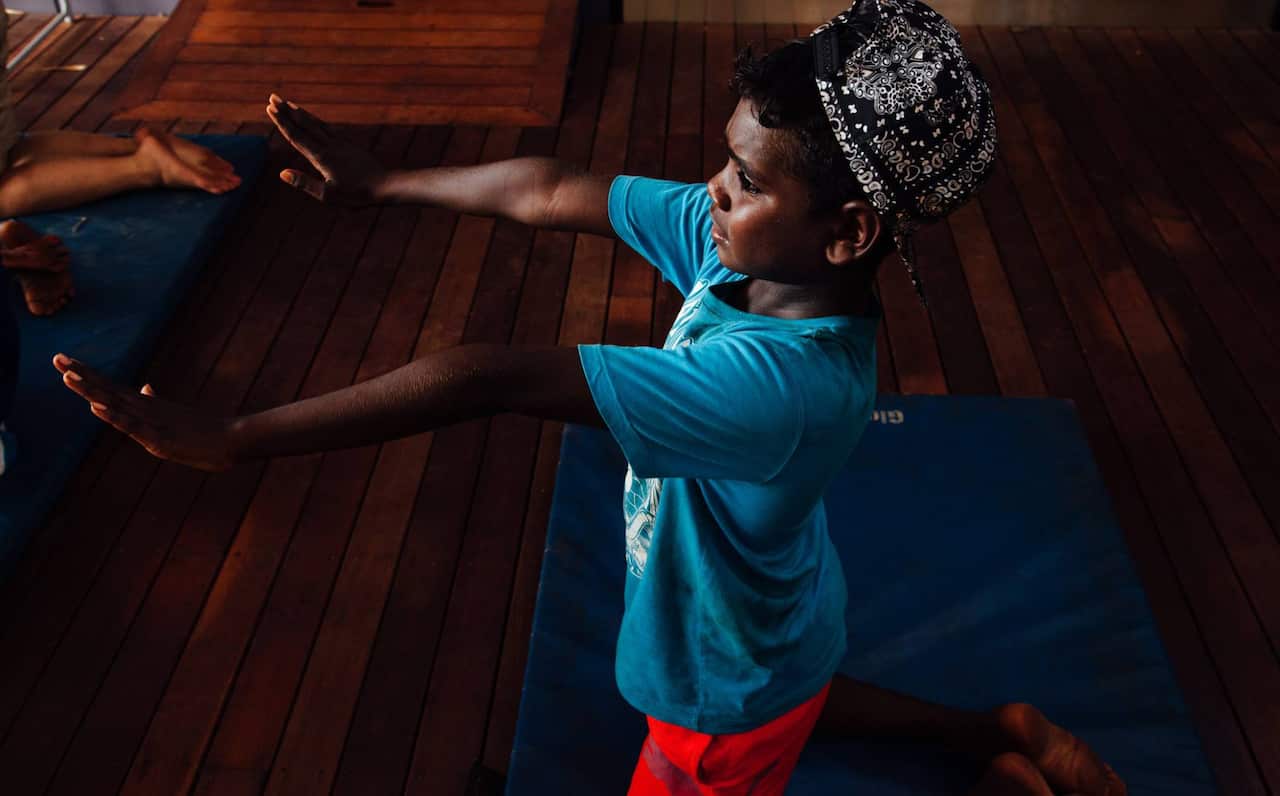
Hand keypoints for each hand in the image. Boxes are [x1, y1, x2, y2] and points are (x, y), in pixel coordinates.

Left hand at [54, 354, 238, 471]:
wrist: (233, 439)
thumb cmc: (205, 431)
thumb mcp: (174, 416)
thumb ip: (155, 403)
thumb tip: (145, 387)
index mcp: (146, 406)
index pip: (110, 387)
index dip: (87, 374)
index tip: (65, 361)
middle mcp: (145, 409)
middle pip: (107, 389)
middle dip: (80, 374)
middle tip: (56, 357)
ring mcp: (151, 422)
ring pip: (115, 404)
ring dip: (90, 390)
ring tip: (67, 376)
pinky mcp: (158, 438)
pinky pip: (131, 425)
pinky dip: (113, 415)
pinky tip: (96, 407)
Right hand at [265, 94, 386, 205]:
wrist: (385, 185)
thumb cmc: (356, 194)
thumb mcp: (328, 195)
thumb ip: (305, 183)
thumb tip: (282, 173)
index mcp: (321, 157)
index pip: (297, 136)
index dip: (282, 122)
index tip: (270, 108)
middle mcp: (329, 146)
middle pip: (304, 125)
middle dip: (287, 111)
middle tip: (272, 96)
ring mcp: (340, 143)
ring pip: (316, 124)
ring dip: (301, 113)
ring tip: (289, 103)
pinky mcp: (349, 145)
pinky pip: (328, 129)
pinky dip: (317, 121)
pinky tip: (314, 119)